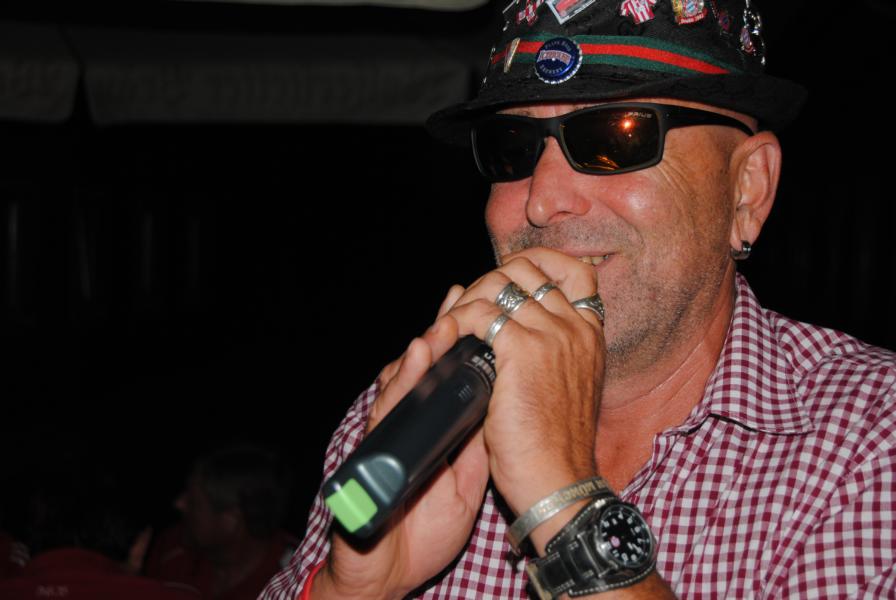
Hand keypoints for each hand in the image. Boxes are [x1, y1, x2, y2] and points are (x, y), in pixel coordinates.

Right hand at [314, 286, 489, 599]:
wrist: (393, 568)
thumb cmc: (425, 526)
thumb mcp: (466, 479)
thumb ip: (479, 441)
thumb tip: (505, 401)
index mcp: (432, 428)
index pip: (445, 374)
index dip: (459, 339)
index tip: (476, 306)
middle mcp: (408, 423)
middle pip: (422, 369)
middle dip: (442, 331)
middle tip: (460, 298)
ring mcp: (390, 434)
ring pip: (403, 382)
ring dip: (423, 351)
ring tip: (442, 323)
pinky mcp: (373, 452)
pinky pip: (389, 412)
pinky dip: (404, 383)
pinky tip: (417, 358)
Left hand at [440, 248, 605, 519]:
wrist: (557, 480)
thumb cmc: (554, 445)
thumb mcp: (566, 388)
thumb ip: (552, 353)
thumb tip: (515, 327)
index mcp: (590, 334)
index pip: (573, 270)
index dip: (537, 263)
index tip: (508, 278)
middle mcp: (575, 326)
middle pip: (526, 269)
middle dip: (489, 279)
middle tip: (468, 307)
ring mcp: (552, 334)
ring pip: (498, 286)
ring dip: (467, 300)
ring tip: (452, 325)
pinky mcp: (523, 349)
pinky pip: (480, 312)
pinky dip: (457, 320)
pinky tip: (447, 339)